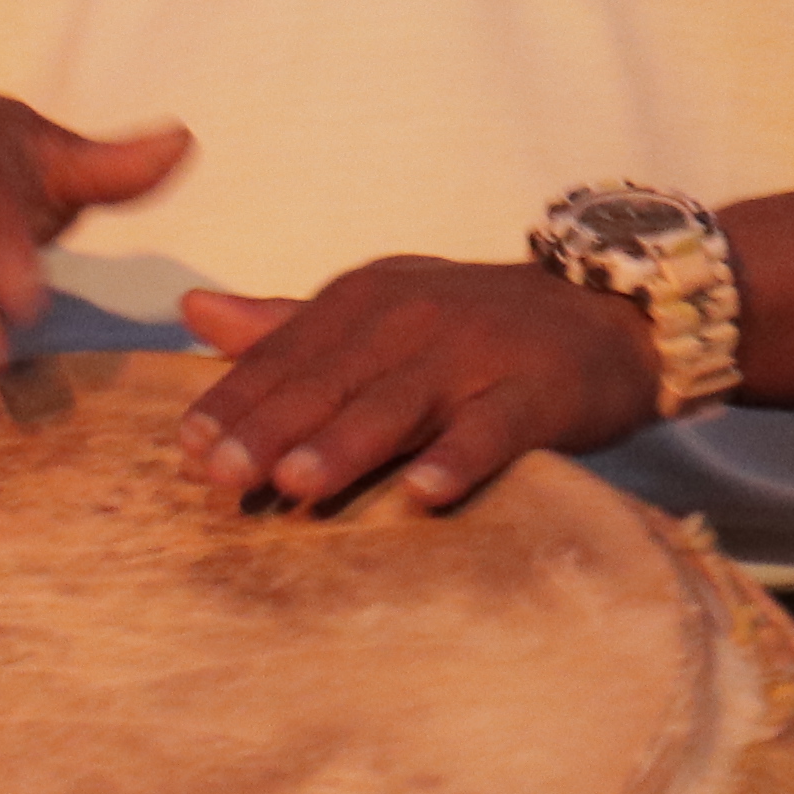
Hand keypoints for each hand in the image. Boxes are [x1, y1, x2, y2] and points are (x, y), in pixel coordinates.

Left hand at [174, 262, 667, 510]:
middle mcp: (410, 320)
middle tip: (220, 477)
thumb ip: (286, 323)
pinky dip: (459, 457)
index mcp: (361, 301)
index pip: (284, 356)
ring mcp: (475, 354)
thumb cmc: (467, 327)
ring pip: (399, 404)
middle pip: (329, 381)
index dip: (235, 401)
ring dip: (347, 444)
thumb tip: (190, 312)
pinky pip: (493, 429)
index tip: (187, 449)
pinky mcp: (537, 391)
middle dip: (271, 429)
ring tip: (296, 483)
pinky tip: (424, 492)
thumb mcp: (375, 311)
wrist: (606, 311)